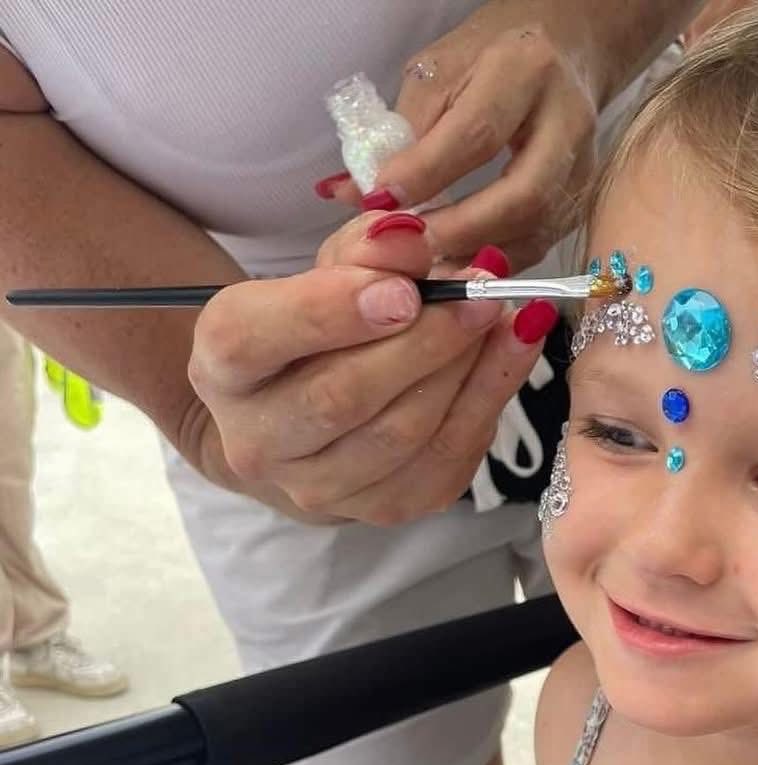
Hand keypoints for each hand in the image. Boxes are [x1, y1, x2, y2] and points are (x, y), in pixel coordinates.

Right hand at [188, 214, 557, 523]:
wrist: (318, 414)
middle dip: (423, 341)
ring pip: (402, 434)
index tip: (403, 288)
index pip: (254, 338)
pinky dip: (487, 401)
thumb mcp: (331, 271)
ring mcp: (318, 489)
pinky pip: (444, 461)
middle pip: (343, 396)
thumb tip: (410, 239)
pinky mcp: (381, 508)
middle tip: (480, 293)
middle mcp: (257, 442)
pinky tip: (511, 353)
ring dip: (465, 370)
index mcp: (222, 367)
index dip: (329, 312)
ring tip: (501, 316)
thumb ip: (365, 248)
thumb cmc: (321, 326)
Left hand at [323, 2, 599, 267]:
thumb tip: (357, 194)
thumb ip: (401, 131)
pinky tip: (459, 267)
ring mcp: (583, 168)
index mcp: (524, 70)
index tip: (382, 201)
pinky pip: (539, 245)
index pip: (476, 133)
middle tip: (411, 248)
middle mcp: (566, 121)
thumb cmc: (490, 58)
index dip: (426, 174)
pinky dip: (495, 263)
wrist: (565, 50)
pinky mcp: (582, 201)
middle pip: (522, 196)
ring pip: (536, 230)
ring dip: (478, 256)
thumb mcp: (438, 72)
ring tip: (428, 267)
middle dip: (460, 230)